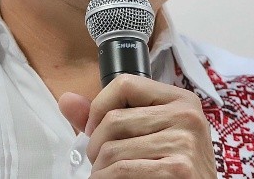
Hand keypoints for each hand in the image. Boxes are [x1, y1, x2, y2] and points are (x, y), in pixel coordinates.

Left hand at [58, 74, 215, 177]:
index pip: (125, 83)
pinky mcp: (178, 170)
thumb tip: (66, 100)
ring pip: (113, 150)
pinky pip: (122, 170)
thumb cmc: (170, 168)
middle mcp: (187, 116)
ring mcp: (185, 143)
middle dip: (96, 146)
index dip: (99, 107)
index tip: (95, 130)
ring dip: (100, 170)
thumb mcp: (147, 135)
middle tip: (100, 163)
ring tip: (107, 176)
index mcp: (181, 100)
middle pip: (114, 120)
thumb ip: (107, 117)